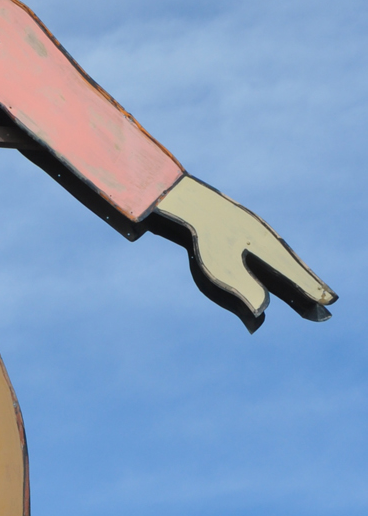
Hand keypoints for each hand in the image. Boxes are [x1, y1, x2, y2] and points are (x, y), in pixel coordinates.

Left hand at [154, 175, 335, 331]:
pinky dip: (278, 258)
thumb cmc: (203, 239)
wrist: (186, 203)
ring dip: (295, 270)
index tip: (329, 301)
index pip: (293, 275)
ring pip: (281, 254)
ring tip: (306, 283)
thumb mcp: (220, 269)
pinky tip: (273, 261)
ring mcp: (253, 229)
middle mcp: (265, 238)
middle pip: (292, 265)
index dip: (309, 289)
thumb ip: (245, 289)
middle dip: (308, 282)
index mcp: (265, 249)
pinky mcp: (240, 225)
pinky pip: (267, 246)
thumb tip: (263, 313)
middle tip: (328, 297)